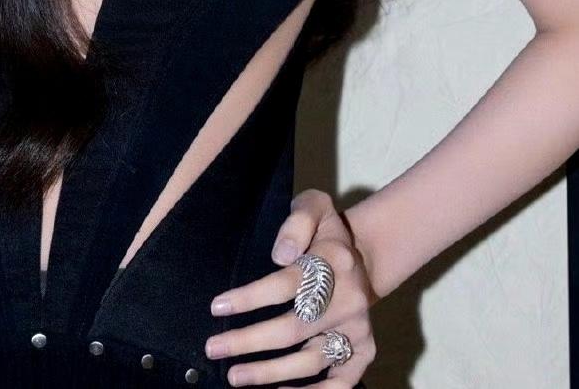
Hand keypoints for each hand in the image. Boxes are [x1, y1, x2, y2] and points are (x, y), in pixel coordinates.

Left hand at [204, 189, 377, 386]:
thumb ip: (297, 222)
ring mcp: (358, 329)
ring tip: (235, 376)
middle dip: (250, 342)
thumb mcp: (314, 206)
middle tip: (214, 348)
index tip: (218, 307)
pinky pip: (341, 382)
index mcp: (335, 261)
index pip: (287, 284)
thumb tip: (281, 254)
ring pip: (312, 360)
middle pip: (295, 328)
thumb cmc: (325, 231)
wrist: (363, 254)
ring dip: (271, 373)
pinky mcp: (364, 350)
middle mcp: (350, 299)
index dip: (251, 298)